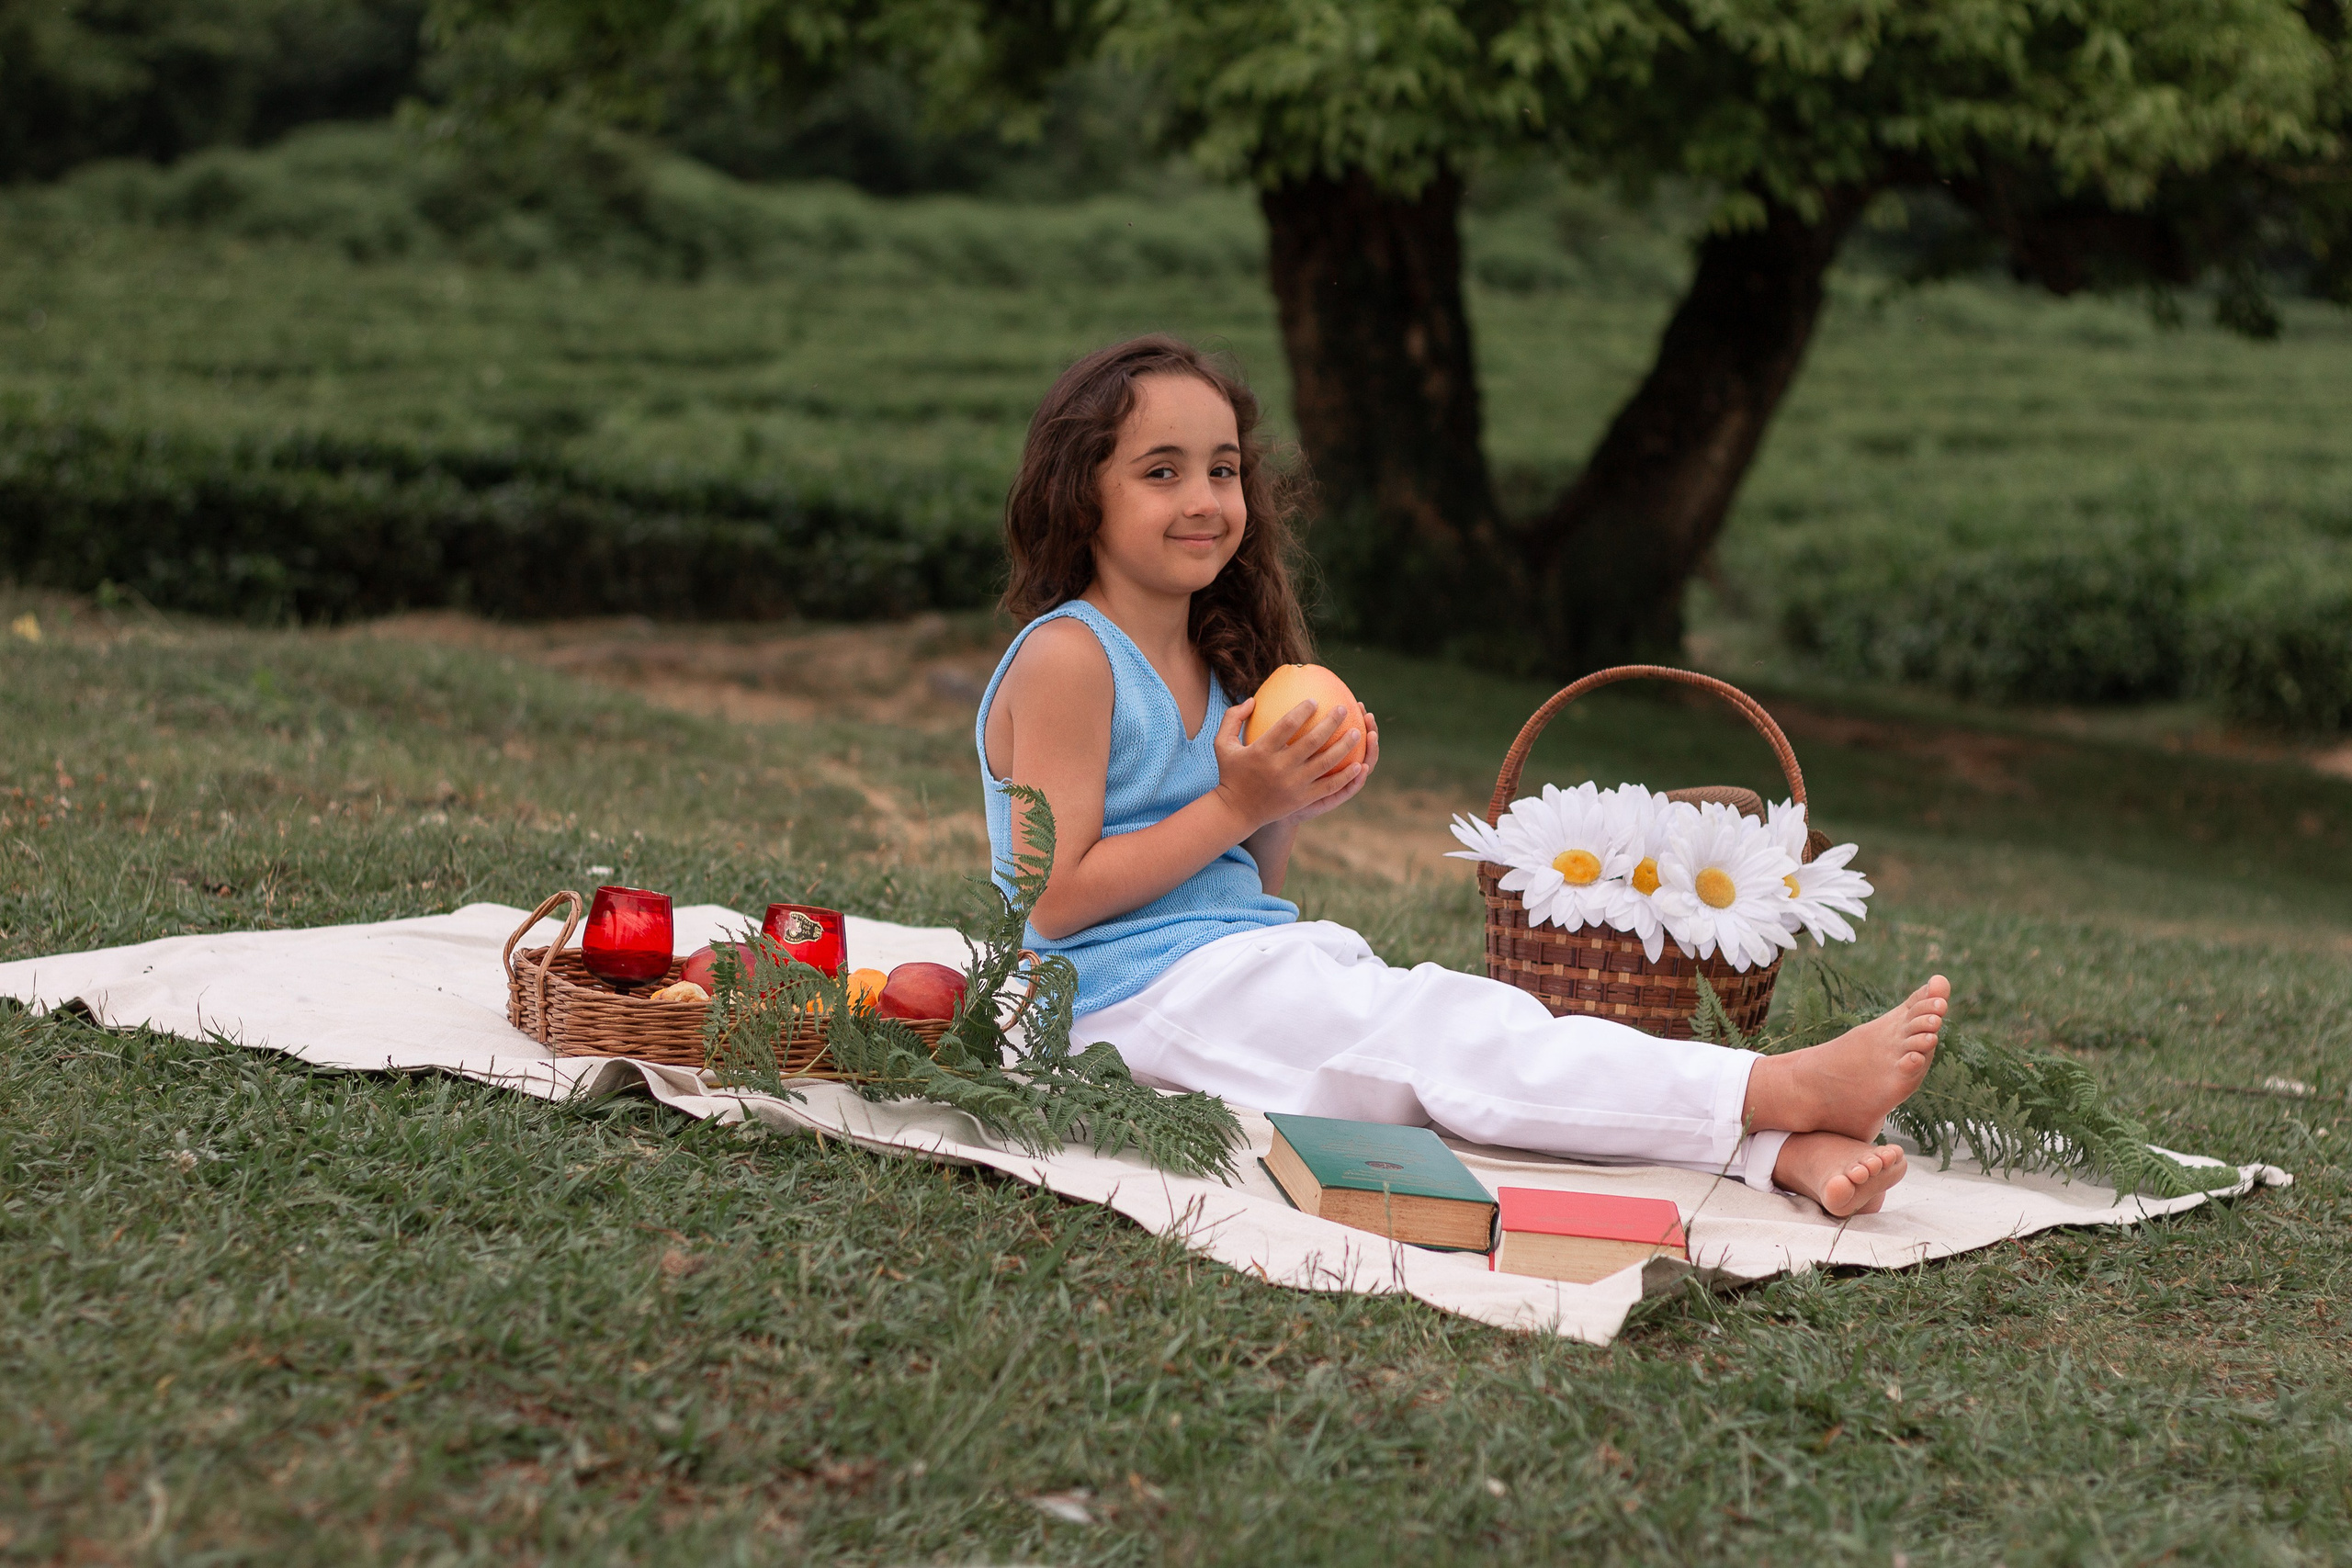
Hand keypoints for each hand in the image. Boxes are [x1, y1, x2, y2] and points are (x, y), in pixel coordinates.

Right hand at [1212, 696, 1363, 832]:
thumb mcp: (1222, 744)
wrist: (1236, 812)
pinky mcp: (1302, 800)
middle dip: (1331, 722)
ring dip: (1345, 746)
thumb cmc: (1230, 773)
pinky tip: (1359, 765)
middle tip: (1343, 709)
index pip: (1286, 725)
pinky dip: (1345, 776)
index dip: (1302, 710)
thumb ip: (1233, 718)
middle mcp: (1279, 767)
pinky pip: (1329, 786)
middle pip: (1312, 741)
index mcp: (1261, 751)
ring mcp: (1293, 785)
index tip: (1314, 700)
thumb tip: (1252, 699)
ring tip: (1357, 732)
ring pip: (1326, 763)